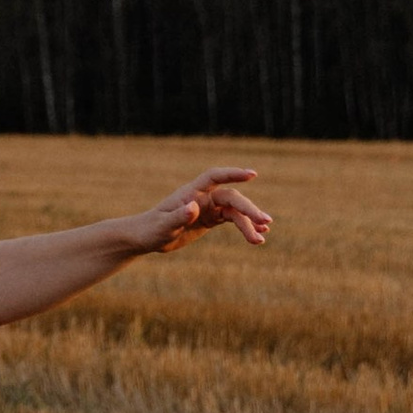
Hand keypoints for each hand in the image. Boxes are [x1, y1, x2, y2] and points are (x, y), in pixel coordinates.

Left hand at [126, 166, 270, 257]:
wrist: (146, 237)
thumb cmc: (151, 229)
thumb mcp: (164, 226)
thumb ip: (178, 216)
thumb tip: (194, 207)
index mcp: (191, 192)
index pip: (215, 177)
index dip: (233, 173)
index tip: (252, 174)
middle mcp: (203, 197)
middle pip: (232, 198)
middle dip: (249, 209)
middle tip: (266, 222)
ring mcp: (209, 208)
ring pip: (235, 212)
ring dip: (250, 223)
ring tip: (262, 238)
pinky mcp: (211, 219)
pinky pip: (233, 220)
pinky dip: (246, 227)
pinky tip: (259, 236)